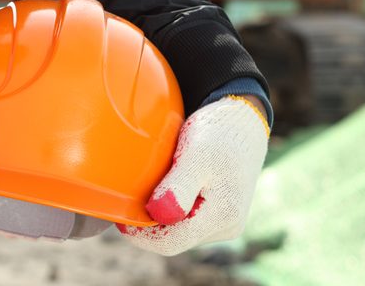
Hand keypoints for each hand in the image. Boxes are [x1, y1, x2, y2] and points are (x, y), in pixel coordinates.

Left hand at [117, 95, 269, 255]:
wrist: (243, 121)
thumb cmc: (219, 133)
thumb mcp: (197, 154)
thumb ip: (178, 186)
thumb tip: (158, 215)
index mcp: (222, 214)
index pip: (170, 242)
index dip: (140, 234)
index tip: (121, 216)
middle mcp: (227, 226)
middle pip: (175, 238)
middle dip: (152, 221)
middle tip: (133, 195)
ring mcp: (226, 222)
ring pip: (182, 229)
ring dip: (163, 213)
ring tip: (156, 185)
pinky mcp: (222, 214)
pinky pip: (190, 219)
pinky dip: (175, 206)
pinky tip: (170, 186)